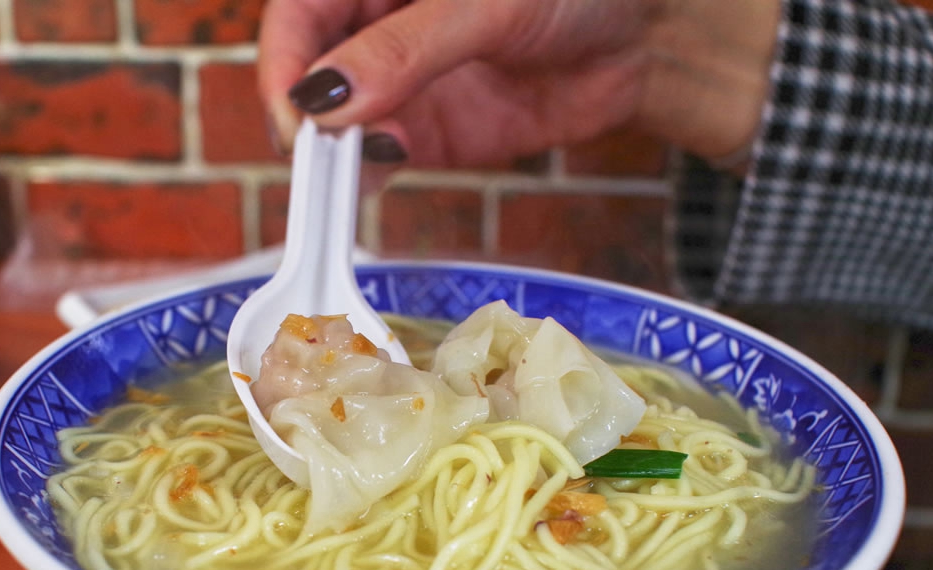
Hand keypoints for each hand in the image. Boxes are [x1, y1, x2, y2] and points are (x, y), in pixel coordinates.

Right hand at [258, 0, 779, 170]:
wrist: (648, 37)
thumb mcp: (490, 3)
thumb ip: (407, 48)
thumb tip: (327, 98)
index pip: (298, 17)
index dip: (285, 64)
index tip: (297, 114)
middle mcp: (373, 27)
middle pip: (306, 75)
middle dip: (303, 117)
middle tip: (315, 158)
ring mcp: (396, 85)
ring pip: (333, 126)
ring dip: (328, 157)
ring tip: (339, 180)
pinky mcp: (425, 135)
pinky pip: (375, 161)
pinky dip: (362, 179)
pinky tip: (364, 187)